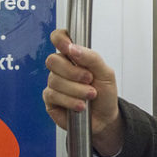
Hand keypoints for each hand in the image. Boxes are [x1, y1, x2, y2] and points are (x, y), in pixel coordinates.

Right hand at [43, 29, 123, 156]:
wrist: (105, 118)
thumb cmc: (105, 93)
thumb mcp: (106, 73)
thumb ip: (92, 58)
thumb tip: (72, 48)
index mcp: (75, 56)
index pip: (59, 38)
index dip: (59, 39)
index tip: (68, 47)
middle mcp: (62, 68)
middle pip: (53, 60)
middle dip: (74, 72)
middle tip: (89, 80)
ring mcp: (54, 83)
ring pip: (55, 80)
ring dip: (77, 90)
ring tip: (90, 96)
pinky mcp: (50, 99)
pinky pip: (53, 95)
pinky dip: (70, 101)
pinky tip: (81, 105)